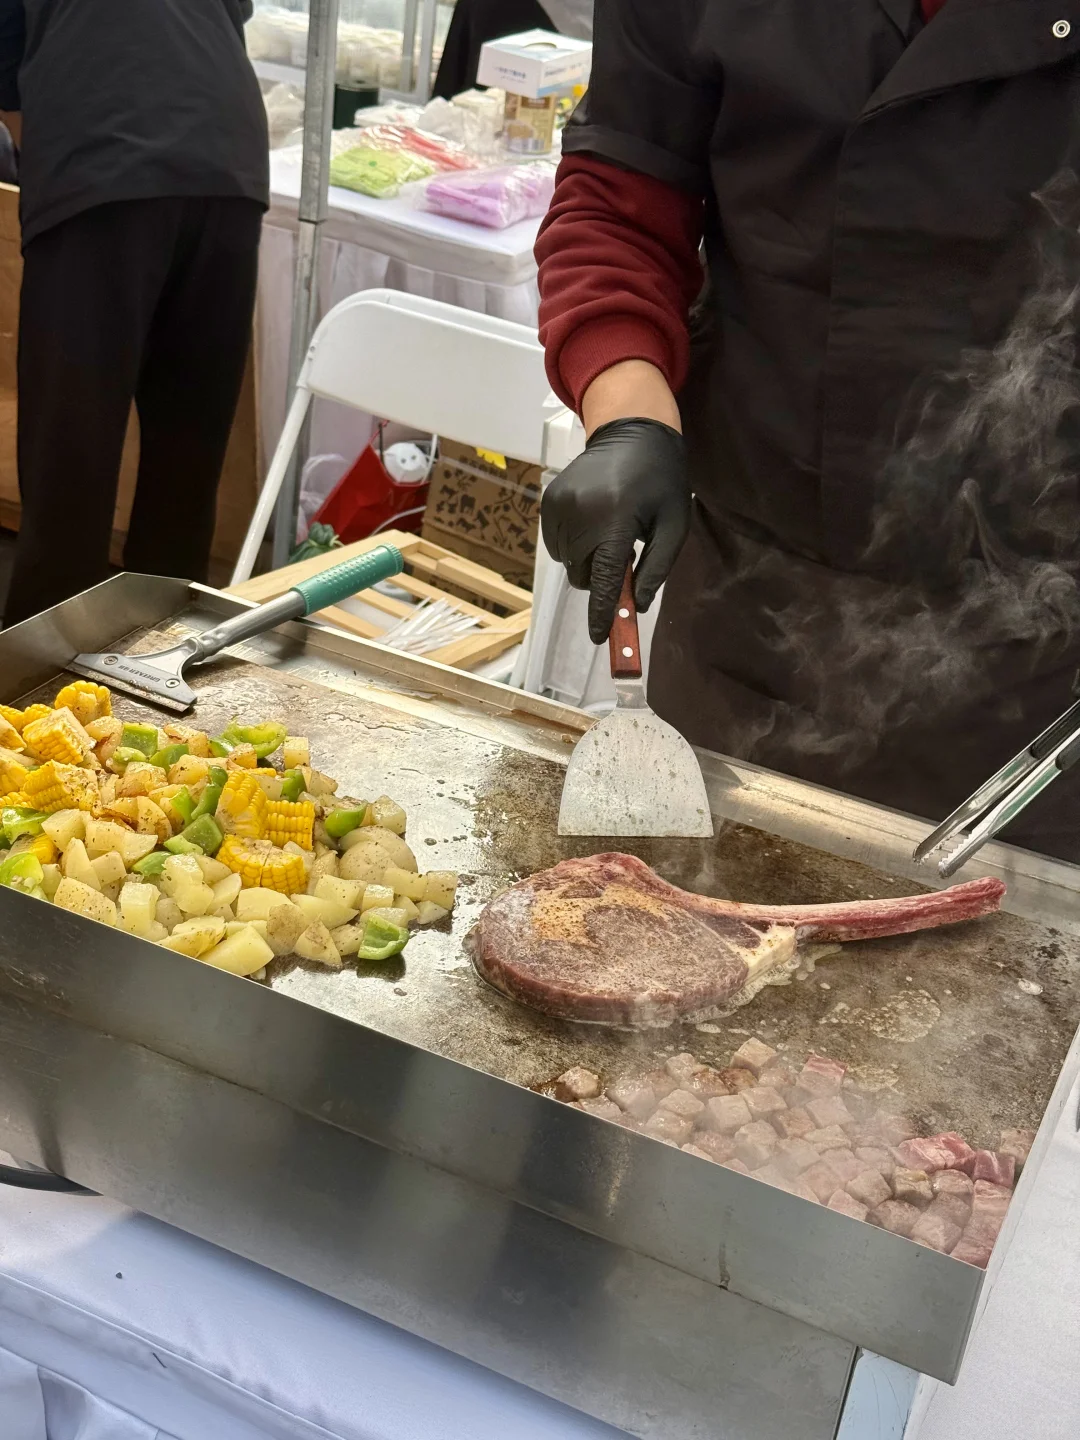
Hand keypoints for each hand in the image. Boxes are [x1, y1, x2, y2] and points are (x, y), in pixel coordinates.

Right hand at [541, 416, 689, 643]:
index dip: (601, 613)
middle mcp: (581, 515)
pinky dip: (573, 545)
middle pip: (583, 575)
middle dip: (599, 577)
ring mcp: (559, 507)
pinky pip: (557, 545)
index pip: (603, 580)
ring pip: (568, 562)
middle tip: (621, 556)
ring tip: (608, 531)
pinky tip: (592, 523)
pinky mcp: (548, 502)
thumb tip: (635, 605)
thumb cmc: (660, 482)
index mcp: (615, 521)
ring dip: (586, 560)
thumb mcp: (673, 526)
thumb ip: (656, 569)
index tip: (600, 638)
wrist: (631, 432)